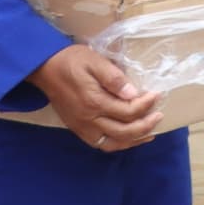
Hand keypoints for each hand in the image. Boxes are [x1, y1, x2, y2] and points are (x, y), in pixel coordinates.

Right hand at [32, 44, 161, 152]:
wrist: (44, 67)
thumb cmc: (72, 61)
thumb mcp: (95, 61)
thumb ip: (115, 78)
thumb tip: (134, 93)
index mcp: (94, 101)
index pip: (128, 111)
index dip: (146, 104)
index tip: (157, 95)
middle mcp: (88, 119)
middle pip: (124, 131)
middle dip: (146, 125)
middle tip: (159, 115)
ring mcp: (81, 126)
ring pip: (113, 143)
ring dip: (134, 140)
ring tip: (150, 132)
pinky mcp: (77, 128)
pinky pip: (100, 143)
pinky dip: (117, 143)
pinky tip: (129, 138)